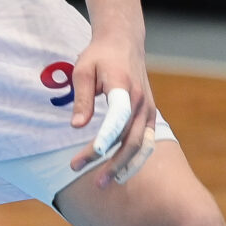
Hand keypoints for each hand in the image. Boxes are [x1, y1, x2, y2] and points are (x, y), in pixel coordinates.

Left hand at [66, 25, 157, 183]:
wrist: (124, 43)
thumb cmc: (98, 56)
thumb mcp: (82, 70)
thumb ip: (82, 99)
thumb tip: (76, 127)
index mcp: (123, 88)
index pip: (117, 118)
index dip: (107, 137)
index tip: (95, 153)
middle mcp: (140, 102)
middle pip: (129, 139)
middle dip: (110, 161)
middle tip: (86, 175)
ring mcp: (148, 110)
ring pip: (140, 146)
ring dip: (123, 166)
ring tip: (103, 183)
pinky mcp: (149, 114)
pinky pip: (146, 142)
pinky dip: (135, 159)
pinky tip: (120, 172)